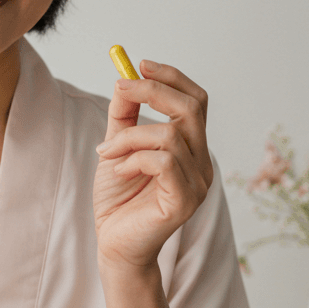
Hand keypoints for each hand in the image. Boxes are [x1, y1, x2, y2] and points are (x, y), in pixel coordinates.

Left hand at [93, 60, 213, 273]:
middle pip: (192, 108)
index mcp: (192, 147)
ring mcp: (198, 183)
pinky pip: (163, 162)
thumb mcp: (117, 147)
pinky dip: (134, 159)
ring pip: (169, 134)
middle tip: (120, 88)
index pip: (195, 100)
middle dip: (153, 91)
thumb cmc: (118, 199)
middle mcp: (202, 162)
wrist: (113, 244)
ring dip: (129, 136)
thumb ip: (123, 116)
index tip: (139, 64)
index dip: (171, 78)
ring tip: (107, 153)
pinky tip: (119, 171)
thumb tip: (124, 80)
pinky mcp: (185, 201)